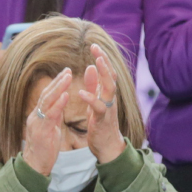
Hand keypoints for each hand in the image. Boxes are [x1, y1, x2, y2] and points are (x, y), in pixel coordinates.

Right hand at [20, 68, 73, 175]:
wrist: (35, 167)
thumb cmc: (43, 150)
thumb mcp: (49, 130)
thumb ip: (53, 117)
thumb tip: (60, 105)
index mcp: (38, 116)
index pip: (47, 96)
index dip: (56, 84)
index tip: (65, 73)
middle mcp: (35, 117)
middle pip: (46, 94)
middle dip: (57, 81)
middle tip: (68, 69)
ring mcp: (37, 123)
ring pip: (47, 101)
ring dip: (58, 87)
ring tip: (68, 76)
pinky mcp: (41, 132)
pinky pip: (50, 115)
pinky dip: (58, 104)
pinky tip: (66, 95)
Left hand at [75, 45, 125, 163]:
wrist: (107, 147)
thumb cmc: (102, 124)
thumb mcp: (96, 101)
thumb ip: (94, 85)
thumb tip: (92, 67)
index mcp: (107, 93)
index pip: (106, 72)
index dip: (101, 58)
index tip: (93, 45)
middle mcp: (110, 98)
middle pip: (110, 75)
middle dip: (104, 61)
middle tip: (96, 47)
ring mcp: (108, 108)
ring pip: (110, 88)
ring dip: (103, 75)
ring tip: (96, 62)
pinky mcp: (103, 120)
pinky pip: (99, 108)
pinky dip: (91, 99)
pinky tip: (81, 92)